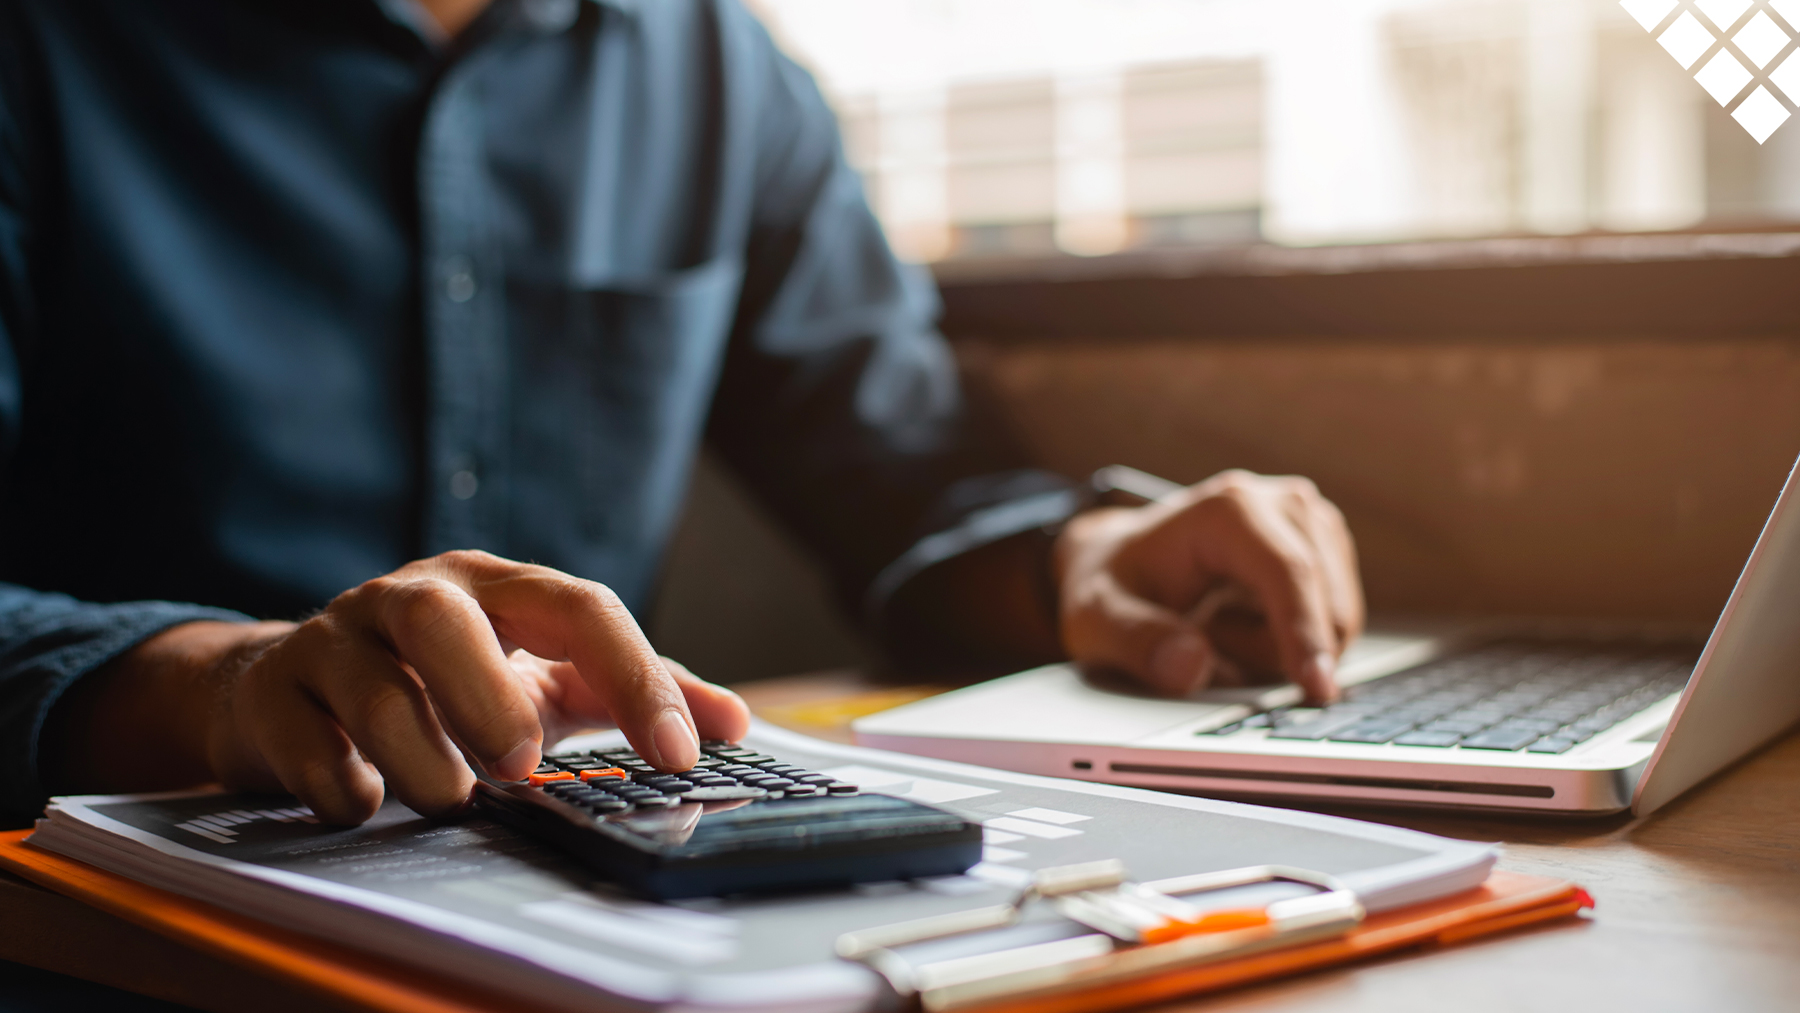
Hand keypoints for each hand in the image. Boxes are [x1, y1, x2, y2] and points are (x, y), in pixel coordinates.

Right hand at [50, 551, 748, 823]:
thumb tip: (729, 722)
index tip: (679, 753)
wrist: (295, 687)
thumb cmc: (445, 679)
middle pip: (445, 622)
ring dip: (420, 759)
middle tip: (522, 765)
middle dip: (485, 696)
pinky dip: (340, 783)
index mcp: (495, 588)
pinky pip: (301, 740)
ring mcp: (335, 641)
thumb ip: (633, 691)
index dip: (635, 677)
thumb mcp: (544, 675)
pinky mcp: (275, 693)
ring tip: (451, 798)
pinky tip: (364, 801)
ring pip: (371, 689)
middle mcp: (412, 600)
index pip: (579, 607)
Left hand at [1052, 470, 1362, 702]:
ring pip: (1335, 625)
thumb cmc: (1114, 585)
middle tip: (1205, 637)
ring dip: (1278, 650)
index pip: (1287, 572)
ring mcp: (1314, 525)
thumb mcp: (1097, 618)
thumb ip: (1136, 641)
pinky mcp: (1329, 552)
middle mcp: (1284, 504)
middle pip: (1322, 608)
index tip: (1314, 688)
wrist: (1125, 561)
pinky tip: (1245, 624)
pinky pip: (1334, 626)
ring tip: (1218, 626)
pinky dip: (1291, 644)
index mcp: (1230, 509)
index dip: (1305, 632)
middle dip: (1271, 652)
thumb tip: (1191, 665)